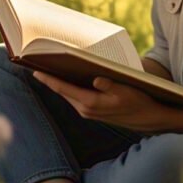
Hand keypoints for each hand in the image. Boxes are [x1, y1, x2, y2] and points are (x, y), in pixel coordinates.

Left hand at [31, 70, 177, 132]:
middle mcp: (86, 109)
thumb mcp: (126, 90)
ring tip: (47, 68)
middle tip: (36, 64)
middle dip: (49, 79)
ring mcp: (88, 112)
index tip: (34, 70)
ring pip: (67, 95)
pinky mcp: (92, 112)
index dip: (48, 79)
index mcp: (91, 103)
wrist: (148, 119)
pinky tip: (66, 78)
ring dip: (57, 83)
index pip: (64, 89)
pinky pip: (74, 98)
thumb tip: (96, 79)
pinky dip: (67, 88)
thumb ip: (109, 84)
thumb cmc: (138, 101)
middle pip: (62, 91)